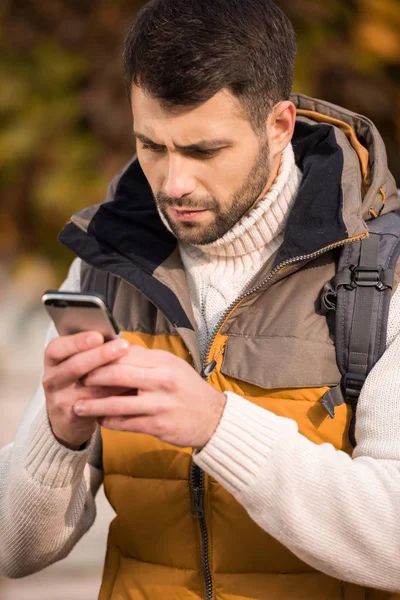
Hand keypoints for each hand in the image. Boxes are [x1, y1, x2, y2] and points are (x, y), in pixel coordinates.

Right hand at [43, 332, 130, 449]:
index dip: (78, 342)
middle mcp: (52, 378)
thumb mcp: (77, 363)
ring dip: (112, 376)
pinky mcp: (71, 416)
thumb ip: (91, 350)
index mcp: (53, 359)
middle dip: (101, 355)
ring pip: (88, 386)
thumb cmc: (77, 381)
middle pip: (74, 366)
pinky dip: (113, 396)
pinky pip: (94, 405)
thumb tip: (116, 338)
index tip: (99, 336)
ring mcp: (59, 399)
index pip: (58, 348)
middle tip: (123, 346)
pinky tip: (128, 388)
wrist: (66, 417)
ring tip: (132, 367)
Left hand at [74, 345, 226, 448]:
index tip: (86, 358)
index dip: (102, 356)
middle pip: (117, 375)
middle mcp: (161, 381)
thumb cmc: (188, 389)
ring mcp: (159, 405)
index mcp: (163, 362)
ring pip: (117, 404)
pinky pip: (125, 423)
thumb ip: (145, 358)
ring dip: (94, 405)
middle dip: (93, 377)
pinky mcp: (157, 426)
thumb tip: (116, 347)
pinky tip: (99, 420)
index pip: (125, 354)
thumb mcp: (172, 366)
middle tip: (77, 379)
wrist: (213, 418)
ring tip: (78, 405)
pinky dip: (108, 422)